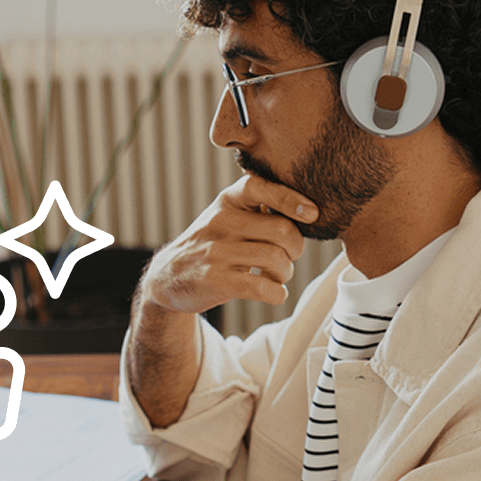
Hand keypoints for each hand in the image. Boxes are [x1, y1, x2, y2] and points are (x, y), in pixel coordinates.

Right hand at [140, 173, 315, 312]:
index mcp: (228, 201)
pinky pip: (264, 288)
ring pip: (276, 260)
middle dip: (296, 248)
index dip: (291, 199)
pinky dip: (277, 293)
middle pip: (282, 230)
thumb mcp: (227, 215)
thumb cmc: (212, 244)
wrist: (169, 276)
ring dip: (286, 272)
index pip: (262, 187)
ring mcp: (216, 253)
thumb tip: (310, 209)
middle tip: (289, 256)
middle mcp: (221, 223)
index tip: (311, 214)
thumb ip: (260, 206)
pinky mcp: (216, 281)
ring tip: (277, 275)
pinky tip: (273, 292)